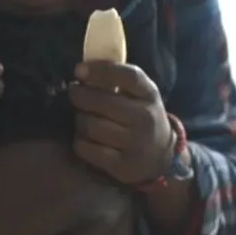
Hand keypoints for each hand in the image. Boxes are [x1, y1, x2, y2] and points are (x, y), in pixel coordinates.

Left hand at [68, 61, 175, 185]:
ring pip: (90, 126)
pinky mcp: (121, 165)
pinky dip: (80, 141)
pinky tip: (85, 138)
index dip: (100, 70)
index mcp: (149, 95)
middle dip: (80, 95)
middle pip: (102, 102)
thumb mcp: (140, 95)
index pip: (128, 76)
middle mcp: (144, 118)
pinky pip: (87, 149)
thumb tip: (83, 69)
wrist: (161, 157)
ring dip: (79, 119)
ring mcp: (134, 144)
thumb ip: (118, 79)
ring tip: (82, 117)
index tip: (79, 70)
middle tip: (74, 93)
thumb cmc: (142, 117)